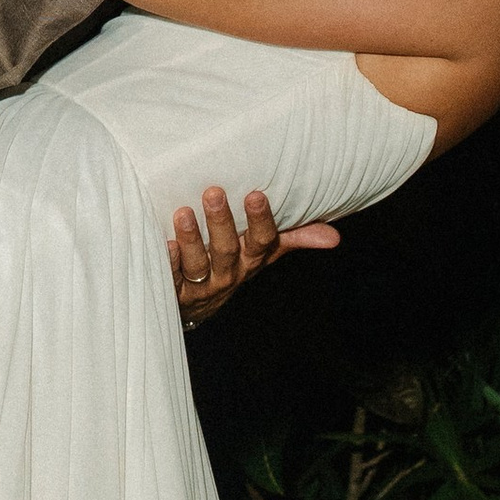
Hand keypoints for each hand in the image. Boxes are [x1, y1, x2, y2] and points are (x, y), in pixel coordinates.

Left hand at [169, 182, 340, 327]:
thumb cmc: (231, 263)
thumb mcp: (263, 252)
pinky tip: (165, 244)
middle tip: (213, 192)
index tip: (256, 195)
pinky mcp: (174, 290)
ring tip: (183, 213)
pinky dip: (169, 262)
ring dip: (191, 239)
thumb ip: (295, 238)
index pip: (260, 241)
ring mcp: (200, 284)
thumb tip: (334, 237)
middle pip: (226, 250)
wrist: (196, 307)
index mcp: (250, 260)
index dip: (259, 221)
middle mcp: (228, 273)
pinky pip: (171, 277)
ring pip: (198, 264)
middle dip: (221, 222)